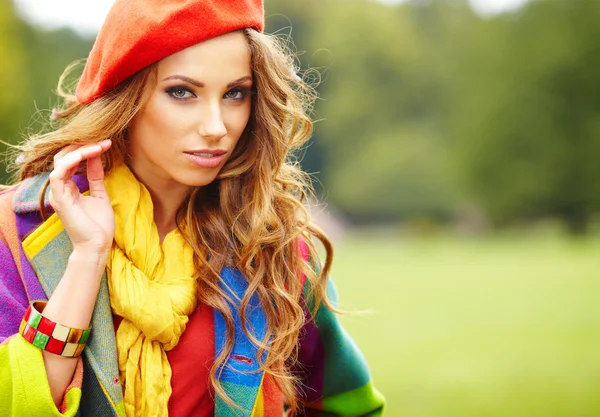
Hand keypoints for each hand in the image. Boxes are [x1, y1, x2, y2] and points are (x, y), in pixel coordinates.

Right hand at [48, 140, 114, 257]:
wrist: (98, 245)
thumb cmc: (99, 225)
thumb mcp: (100, 194)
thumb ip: (95, 176)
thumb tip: (97, 156)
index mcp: (68, 187)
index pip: (70, 160)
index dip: (86, 148)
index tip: (105, 143)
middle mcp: (60, 188)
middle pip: (63, 157)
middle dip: (82, 146)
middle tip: (102, 140)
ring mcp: (58, 193)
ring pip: (60, 162)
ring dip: (80, 151)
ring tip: (98, 146)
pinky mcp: (60, 200)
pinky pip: (58, 175)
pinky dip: (70, 162)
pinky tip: (85, 155)